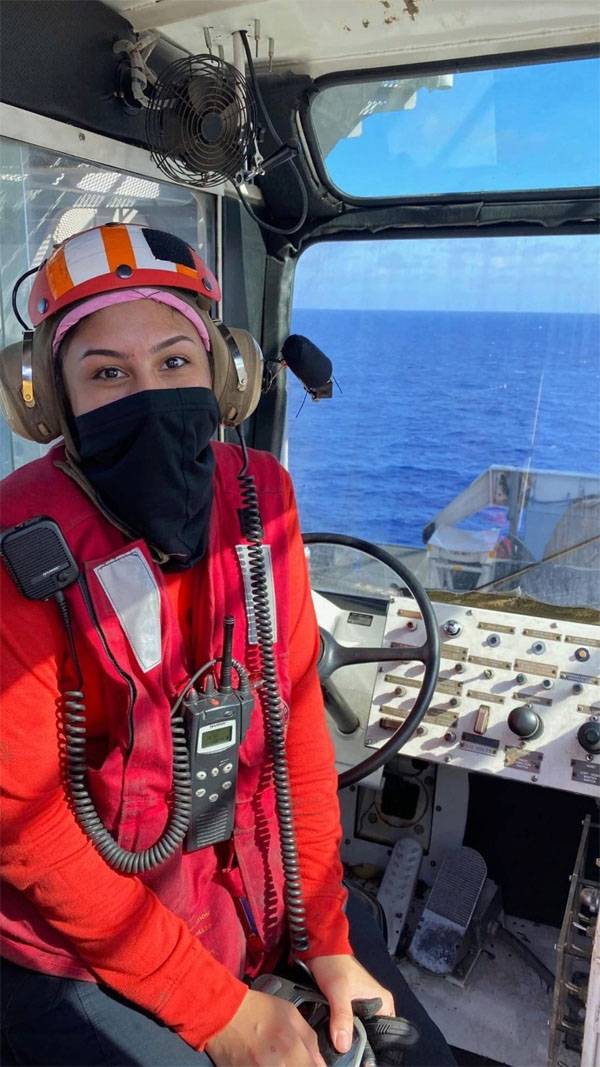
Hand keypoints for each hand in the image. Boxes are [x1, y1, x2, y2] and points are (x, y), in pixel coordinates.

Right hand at [205, 988, 326, 1066]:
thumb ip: (309, 1039)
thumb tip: (320, 1061)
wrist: (222, 1013)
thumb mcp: (290, 1013)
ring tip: (280, 1059)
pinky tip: (268, 1062)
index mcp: (292, 1049)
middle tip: (292, 1059)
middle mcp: (278, 1066)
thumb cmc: (256, 1009)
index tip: (310, 1063)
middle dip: (299, 1066)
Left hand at [307, 955, 394, 1054]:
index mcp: (383, 1002)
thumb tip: (343, 1046)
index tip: (358, 1055)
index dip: (372, 1048)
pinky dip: (342, 1032)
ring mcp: (364, 1007)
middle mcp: (377, 1006)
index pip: (386, 1035)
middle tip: (343, 1049)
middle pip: (372, 1036)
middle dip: (358, 1044)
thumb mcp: (338, 991)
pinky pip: (350, 1026)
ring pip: (359, 1032)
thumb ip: (342, 1016)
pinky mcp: (350, 1008)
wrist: (318, 950)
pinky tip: (334, 1037)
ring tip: (337, 1043)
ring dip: (349, 1038)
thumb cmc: (334, 965)